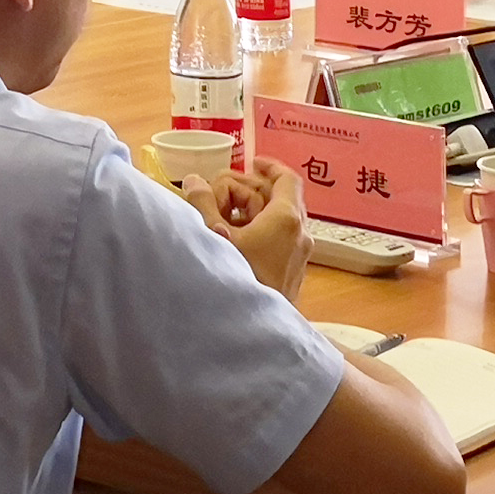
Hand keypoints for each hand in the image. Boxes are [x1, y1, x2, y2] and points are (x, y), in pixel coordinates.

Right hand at [179, 161, 309, 300]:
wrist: (255, 332)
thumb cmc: (238, 280)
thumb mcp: (213, 236)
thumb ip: (201, 203)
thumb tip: (193, 180)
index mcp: (287, 219)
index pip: (287, 179)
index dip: (269, 166)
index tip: (251, 161)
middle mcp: (301, 234)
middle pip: (283, 198)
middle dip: (255, 190)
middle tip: (228, 191)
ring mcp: (300, 256)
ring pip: (282, 221)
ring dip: (257, 212)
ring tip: (228, 216)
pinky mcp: (294, 272)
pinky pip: (282, 240)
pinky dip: (262, 231)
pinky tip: (237, 242)